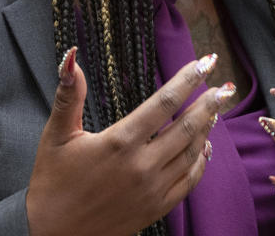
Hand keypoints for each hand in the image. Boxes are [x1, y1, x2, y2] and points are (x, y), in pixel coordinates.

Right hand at [26, 48, 234, 235]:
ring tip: (215, 110)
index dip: (187, 80)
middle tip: (223, 87)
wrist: (50, 233)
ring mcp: (152, 189)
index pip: (164, 102)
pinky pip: (188, 181)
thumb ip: (69, 95)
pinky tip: (205, 147)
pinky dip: (201, 162)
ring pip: (191, 153)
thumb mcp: (57, 134)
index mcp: (120, 142)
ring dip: (206, 129)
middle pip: (187, 127)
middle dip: (208, 103)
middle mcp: (141, 165)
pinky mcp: (155, 208)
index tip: (204, 63)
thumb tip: (71, 57)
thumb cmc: (52, 181)